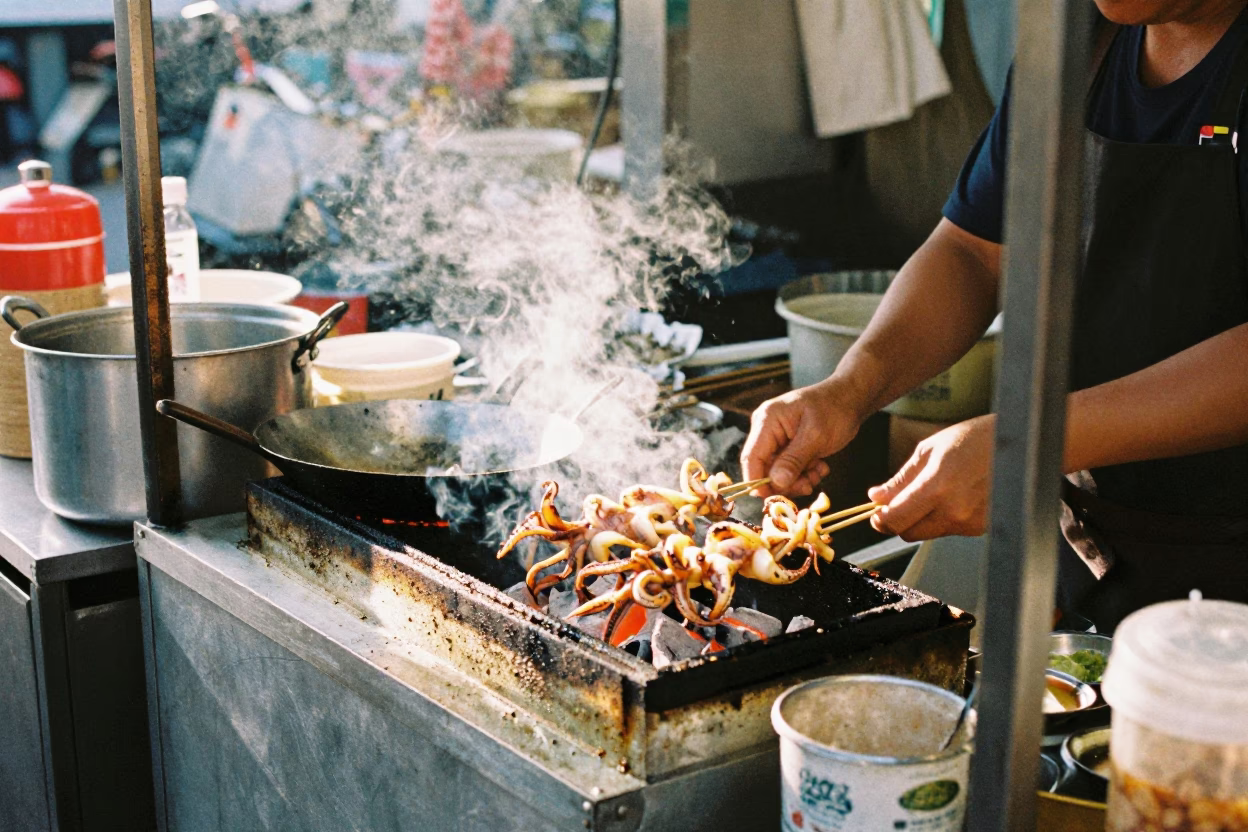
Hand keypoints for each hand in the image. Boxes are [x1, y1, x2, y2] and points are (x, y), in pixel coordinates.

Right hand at [741, 379, 865, 496]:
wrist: (850, 399)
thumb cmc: (834, 409)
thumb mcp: (815, 436)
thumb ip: (794, 460)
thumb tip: (776, 483)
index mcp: (767, 421)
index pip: (751, 458)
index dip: (758, 482)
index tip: (774, 500)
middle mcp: (767, 430)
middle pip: (765, 468)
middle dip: (787, 481)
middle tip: (808, 485)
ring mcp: (777, 438)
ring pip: (779, 473)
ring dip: (799, 479)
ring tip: (818, 471)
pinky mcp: (787, 446)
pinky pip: (789, 469)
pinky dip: (805, 473)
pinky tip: (819, 465)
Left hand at [868, 414, 994, 540]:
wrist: (1023, 444)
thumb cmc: (977, 438)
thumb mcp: (931, 449)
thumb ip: (902, 478)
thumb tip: (877, 496)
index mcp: (937, 487)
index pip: (895, 520)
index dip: (880, 519)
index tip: (875, 512)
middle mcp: (955, 511)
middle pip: (909, 533)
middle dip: (898, 519)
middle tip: (899, 502)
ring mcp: (971, 523)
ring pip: (929, 532)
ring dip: (923, 517)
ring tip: (937, 489)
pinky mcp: (982, 527)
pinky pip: (951, 528)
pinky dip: (945, 516)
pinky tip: (958, 494)